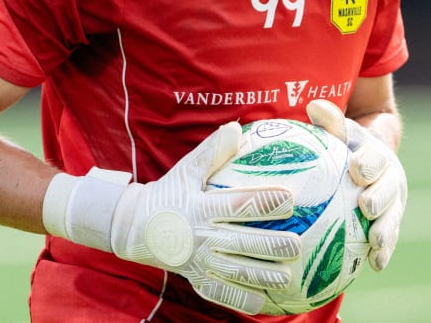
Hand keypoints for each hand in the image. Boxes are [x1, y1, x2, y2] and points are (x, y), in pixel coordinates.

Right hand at [43, 121, 301, 313]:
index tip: (290, 200)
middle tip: (296, 245)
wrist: (133, 226)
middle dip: (271, 245)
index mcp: (202, 207)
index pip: (239, 205)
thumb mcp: (186, 169)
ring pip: (235, 271)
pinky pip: (219, 292)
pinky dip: (239, 299)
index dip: (265, 202)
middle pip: (242, 242)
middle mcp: (202, 236)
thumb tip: (236, 128)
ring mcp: (199, 261)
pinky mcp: (195, 277)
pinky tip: (261, 303)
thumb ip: (212, 151)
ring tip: (287, 276)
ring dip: (262, 274)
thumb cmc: (168, 193)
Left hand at [307, 98, 406, 270]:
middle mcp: (391, 180)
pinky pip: (390, 240)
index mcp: (378, 156)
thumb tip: (313, 106)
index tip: (356, 169)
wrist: (371, 164)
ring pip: (392, 217)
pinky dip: (385, 252)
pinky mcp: (391, 224)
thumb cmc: (347, 148)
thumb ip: (330, 122)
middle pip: (389, 189)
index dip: (368, 163)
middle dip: (380, 197)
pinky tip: (375, 265)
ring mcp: (393, 204)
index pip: (375, 158)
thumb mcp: (341, 133)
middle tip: (365, 206)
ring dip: (385, 229)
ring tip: (374, 240)